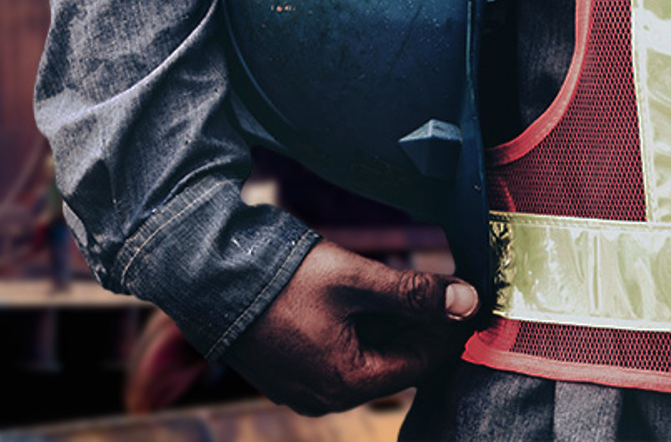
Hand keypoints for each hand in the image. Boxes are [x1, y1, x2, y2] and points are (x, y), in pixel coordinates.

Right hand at [221, 240, 478, 415]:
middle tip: (436, 283)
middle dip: (414, 322)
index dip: (447, 326)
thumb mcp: (353, 278)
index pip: (421, 360)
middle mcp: (324, 396)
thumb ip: (413, 292)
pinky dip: (351, 328)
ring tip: (395, 282)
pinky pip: (331, 354)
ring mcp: (298, 387)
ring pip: (361, 356)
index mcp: (346, 382)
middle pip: (391, 360)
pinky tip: (356, 294)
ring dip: (383, 323)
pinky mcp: (281, 370)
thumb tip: (470, 302)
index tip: (468, 295)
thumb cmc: (277, 278)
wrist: (200, 274)